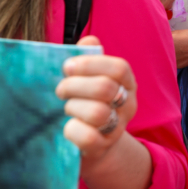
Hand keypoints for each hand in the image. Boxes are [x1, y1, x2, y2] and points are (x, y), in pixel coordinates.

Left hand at [55, 35, 137, 161]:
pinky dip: (72, 129)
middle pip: (105, 88)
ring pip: (98, 113)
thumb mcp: (89, 79)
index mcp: (127, 83)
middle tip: (60, 89)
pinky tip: (67, 126)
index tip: (67, 66)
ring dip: (73, 107)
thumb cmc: (86, 102)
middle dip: (75, 85)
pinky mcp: (103, 147)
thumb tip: (88, 41)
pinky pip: (87, 137)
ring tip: (65, 107)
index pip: (119, 68)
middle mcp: (128, 104)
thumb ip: (88, 58)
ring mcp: (117, 127)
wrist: (91, 143)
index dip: (92, 63)